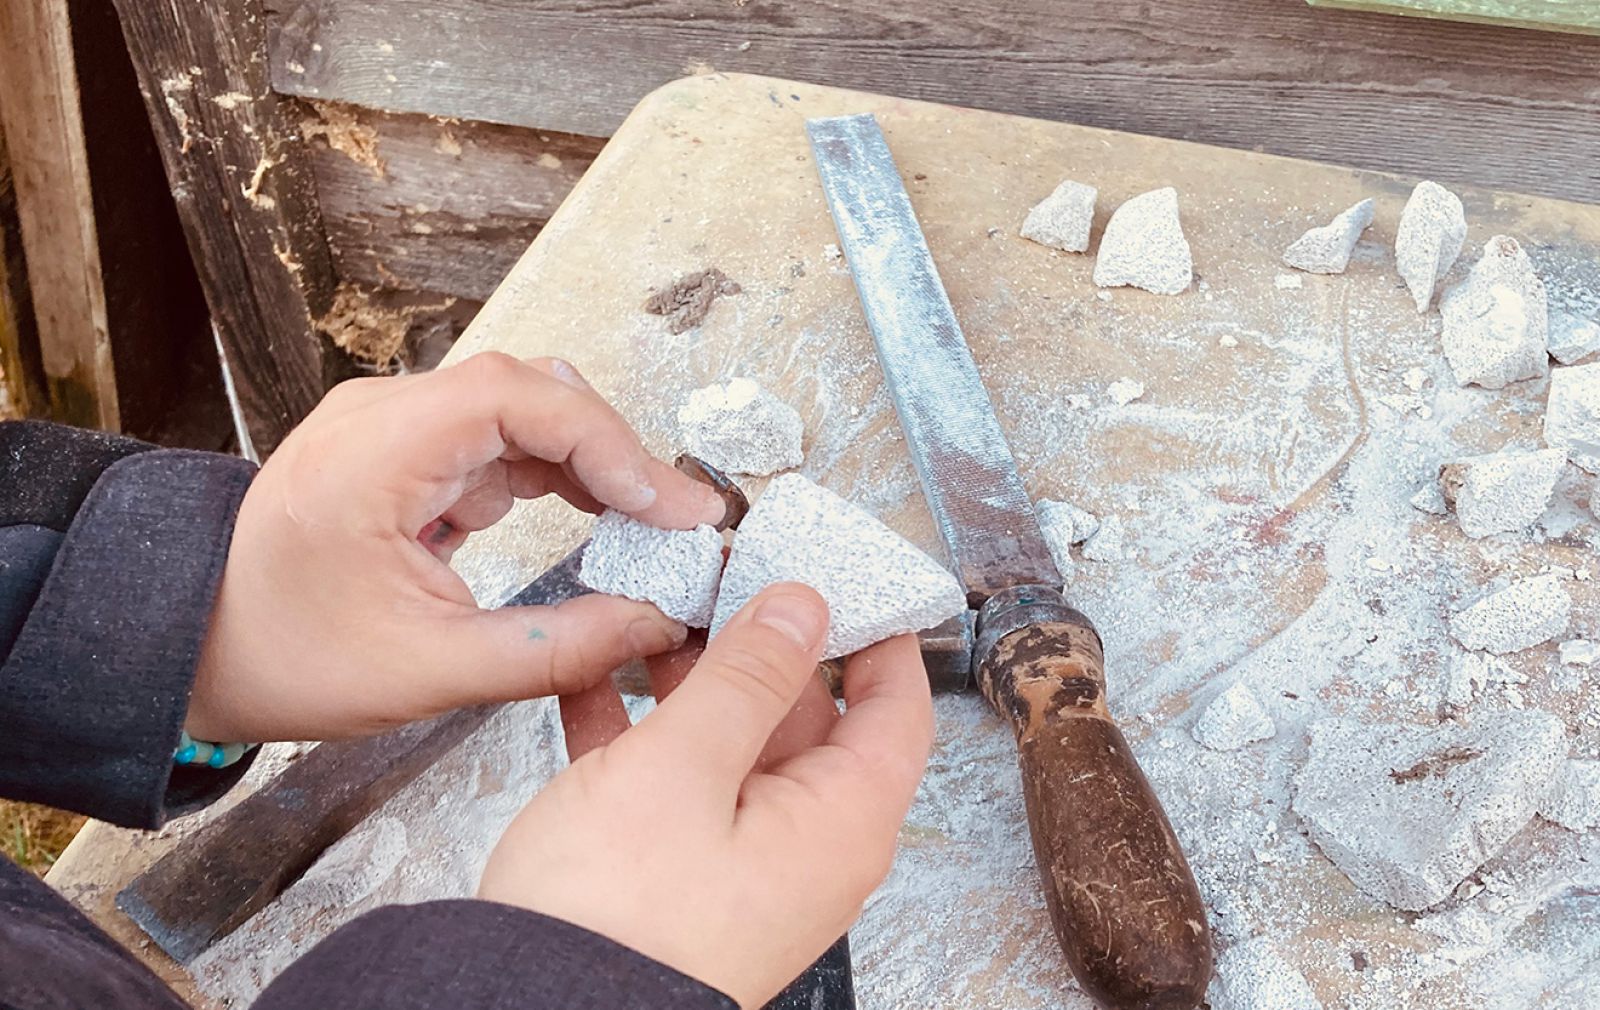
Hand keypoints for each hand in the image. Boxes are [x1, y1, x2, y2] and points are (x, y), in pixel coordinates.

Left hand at [187, 352, 727, 741]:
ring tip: (653, 525)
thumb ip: (554, 650)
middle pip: (532, 393)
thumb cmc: (284, 655)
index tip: (665, 505)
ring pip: (524, 414)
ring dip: (593, 464)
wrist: (193, 647)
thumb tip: (655, 625)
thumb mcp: (429, 671)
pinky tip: (598, 519)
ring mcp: (394, 430)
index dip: (607, 442)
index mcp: (374, 452)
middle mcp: (384, 417)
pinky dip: (557, 478)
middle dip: (615, 453)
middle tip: (680, 520)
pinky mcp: (405, 455)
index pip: (518, 398)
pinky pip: (499, 444)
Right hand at [478, 584, 933, 1007]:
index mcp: (838, 823)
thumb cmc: (616, 917)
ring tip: (649, 615)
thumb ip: (748, 677)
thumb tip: (804, 607)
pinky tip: (593, 681)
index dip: (879, 635)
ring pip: (734, 744)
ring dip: (692, 679)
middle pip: (809, 717)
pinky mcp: (680, 873)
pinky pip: (678, 783)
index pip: (896, 710)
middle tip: (721, 576)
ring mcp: (741, 861)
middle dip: (761, 643)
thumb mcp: (684, 767)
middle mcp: (803, 846)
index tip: (845, 574)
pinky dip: (643, 730)